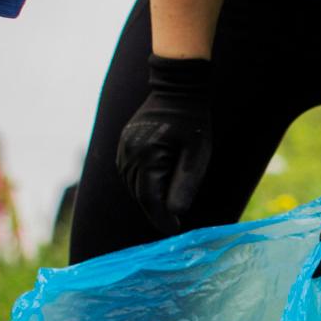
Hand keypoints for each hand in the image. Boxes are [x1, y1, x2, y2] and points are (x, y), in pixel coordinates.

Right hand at [116, 55, 214, 233]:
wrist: (177, 90)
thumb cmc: (193, 123)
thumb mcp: (197, 155)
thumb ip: (185, 184)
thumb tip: (174, 213)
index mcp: (148, 156)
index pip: (149, 199)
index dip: (161, 219)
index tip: (173, 230)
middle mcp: (129, 154)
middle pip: (139, 194)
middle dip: (155, 210)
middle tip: (173, 221)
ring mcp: (123, 148)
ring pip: (132, 185)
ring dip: (147, 198)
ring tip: (166, 205)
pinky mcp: (123, 144)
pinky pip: (129, 173)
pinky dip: (141, 184)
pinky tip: (156, 186)